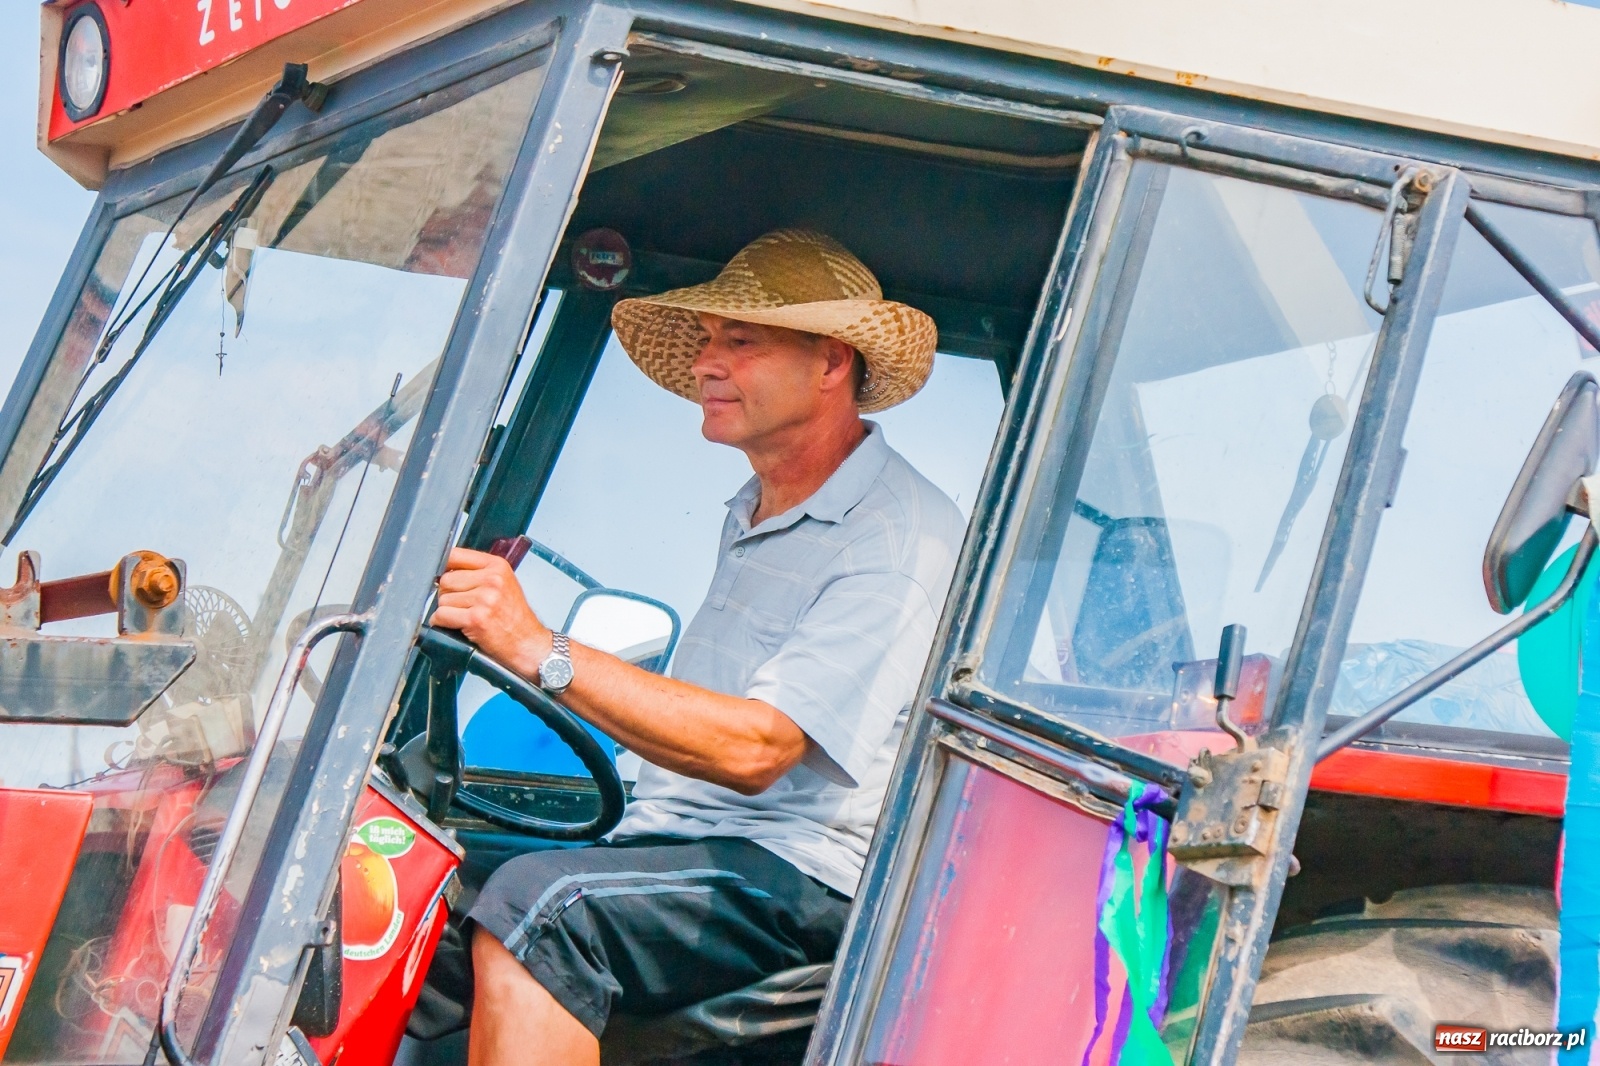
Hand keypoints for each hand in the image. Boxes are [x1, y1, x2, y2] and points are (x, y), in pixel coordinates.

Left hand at [431, 547, 549, 678]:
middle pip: (446, 579)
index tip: (447, 579)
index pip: (455, 555)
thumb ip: (478, 573)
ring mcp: (484, 599)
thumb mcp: (503, 584)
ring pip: (442, 599)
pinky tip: (456, 626)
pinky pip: (442, 616)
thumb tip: (445, 571)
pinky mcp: (476, 618)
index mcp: (497, 566)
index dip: (445, 568)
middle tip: (462, 605)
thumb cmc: (514, 617)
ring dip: (447, 611)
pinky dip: (442, 623)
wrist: (528, 643)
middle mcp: (492, 579)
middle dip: (448, 594)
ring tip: (465, 617)